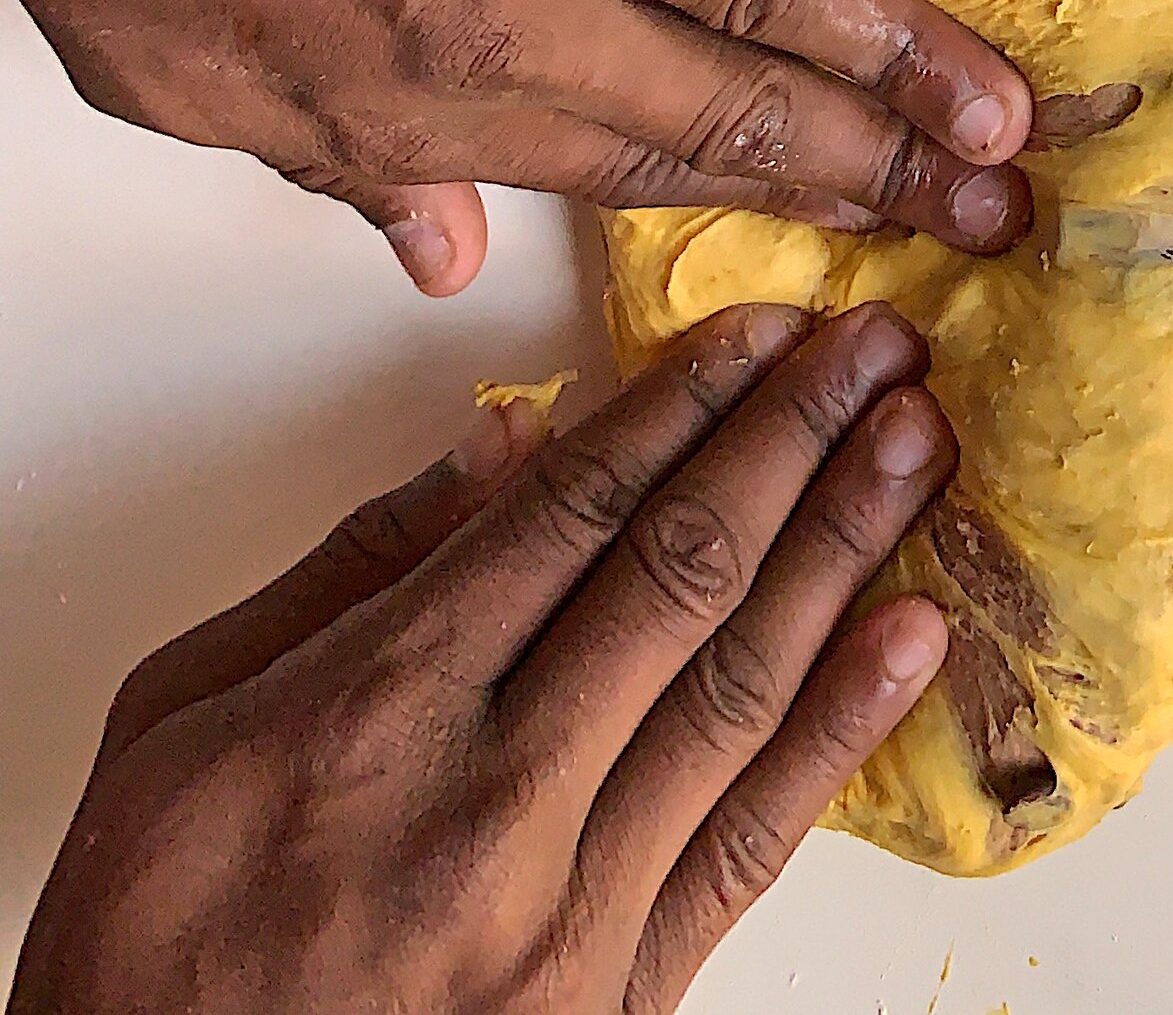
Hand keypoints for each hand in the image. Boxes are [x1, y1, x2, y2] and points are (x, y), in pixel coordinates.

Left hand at [0, 0, 1031, 290]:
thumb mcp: (192, 85)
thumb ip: (343, 171)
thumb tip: (440, 254)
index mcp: (422, 108)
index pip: (644, 179)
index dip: (775, 210)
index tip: (868, 236)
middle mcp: (514, 17)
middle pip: (740, 107)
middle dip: (886, 162)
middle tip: (997, 202)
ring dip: (905, 49)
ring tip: (1002, 100)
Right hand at [8, 303, 955, 1014]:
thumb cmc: (147, 951)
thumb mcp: (179, 722)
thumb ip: (351, 575)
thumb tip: (501, 448)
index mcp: (379, 711)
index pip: (573, 514)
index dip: (682, 405)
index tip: (760, 332)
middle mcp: (491, 800)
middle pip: (681, 573)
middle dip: (792, 439)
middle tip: (877, 347)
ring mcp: (568, 912)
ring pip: (738, 688)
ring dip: (843, 546)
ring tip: (917, 444)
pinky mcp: (619, 1002)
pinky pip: (753, 845)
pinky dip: (843, 730)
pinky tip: (910, 635)